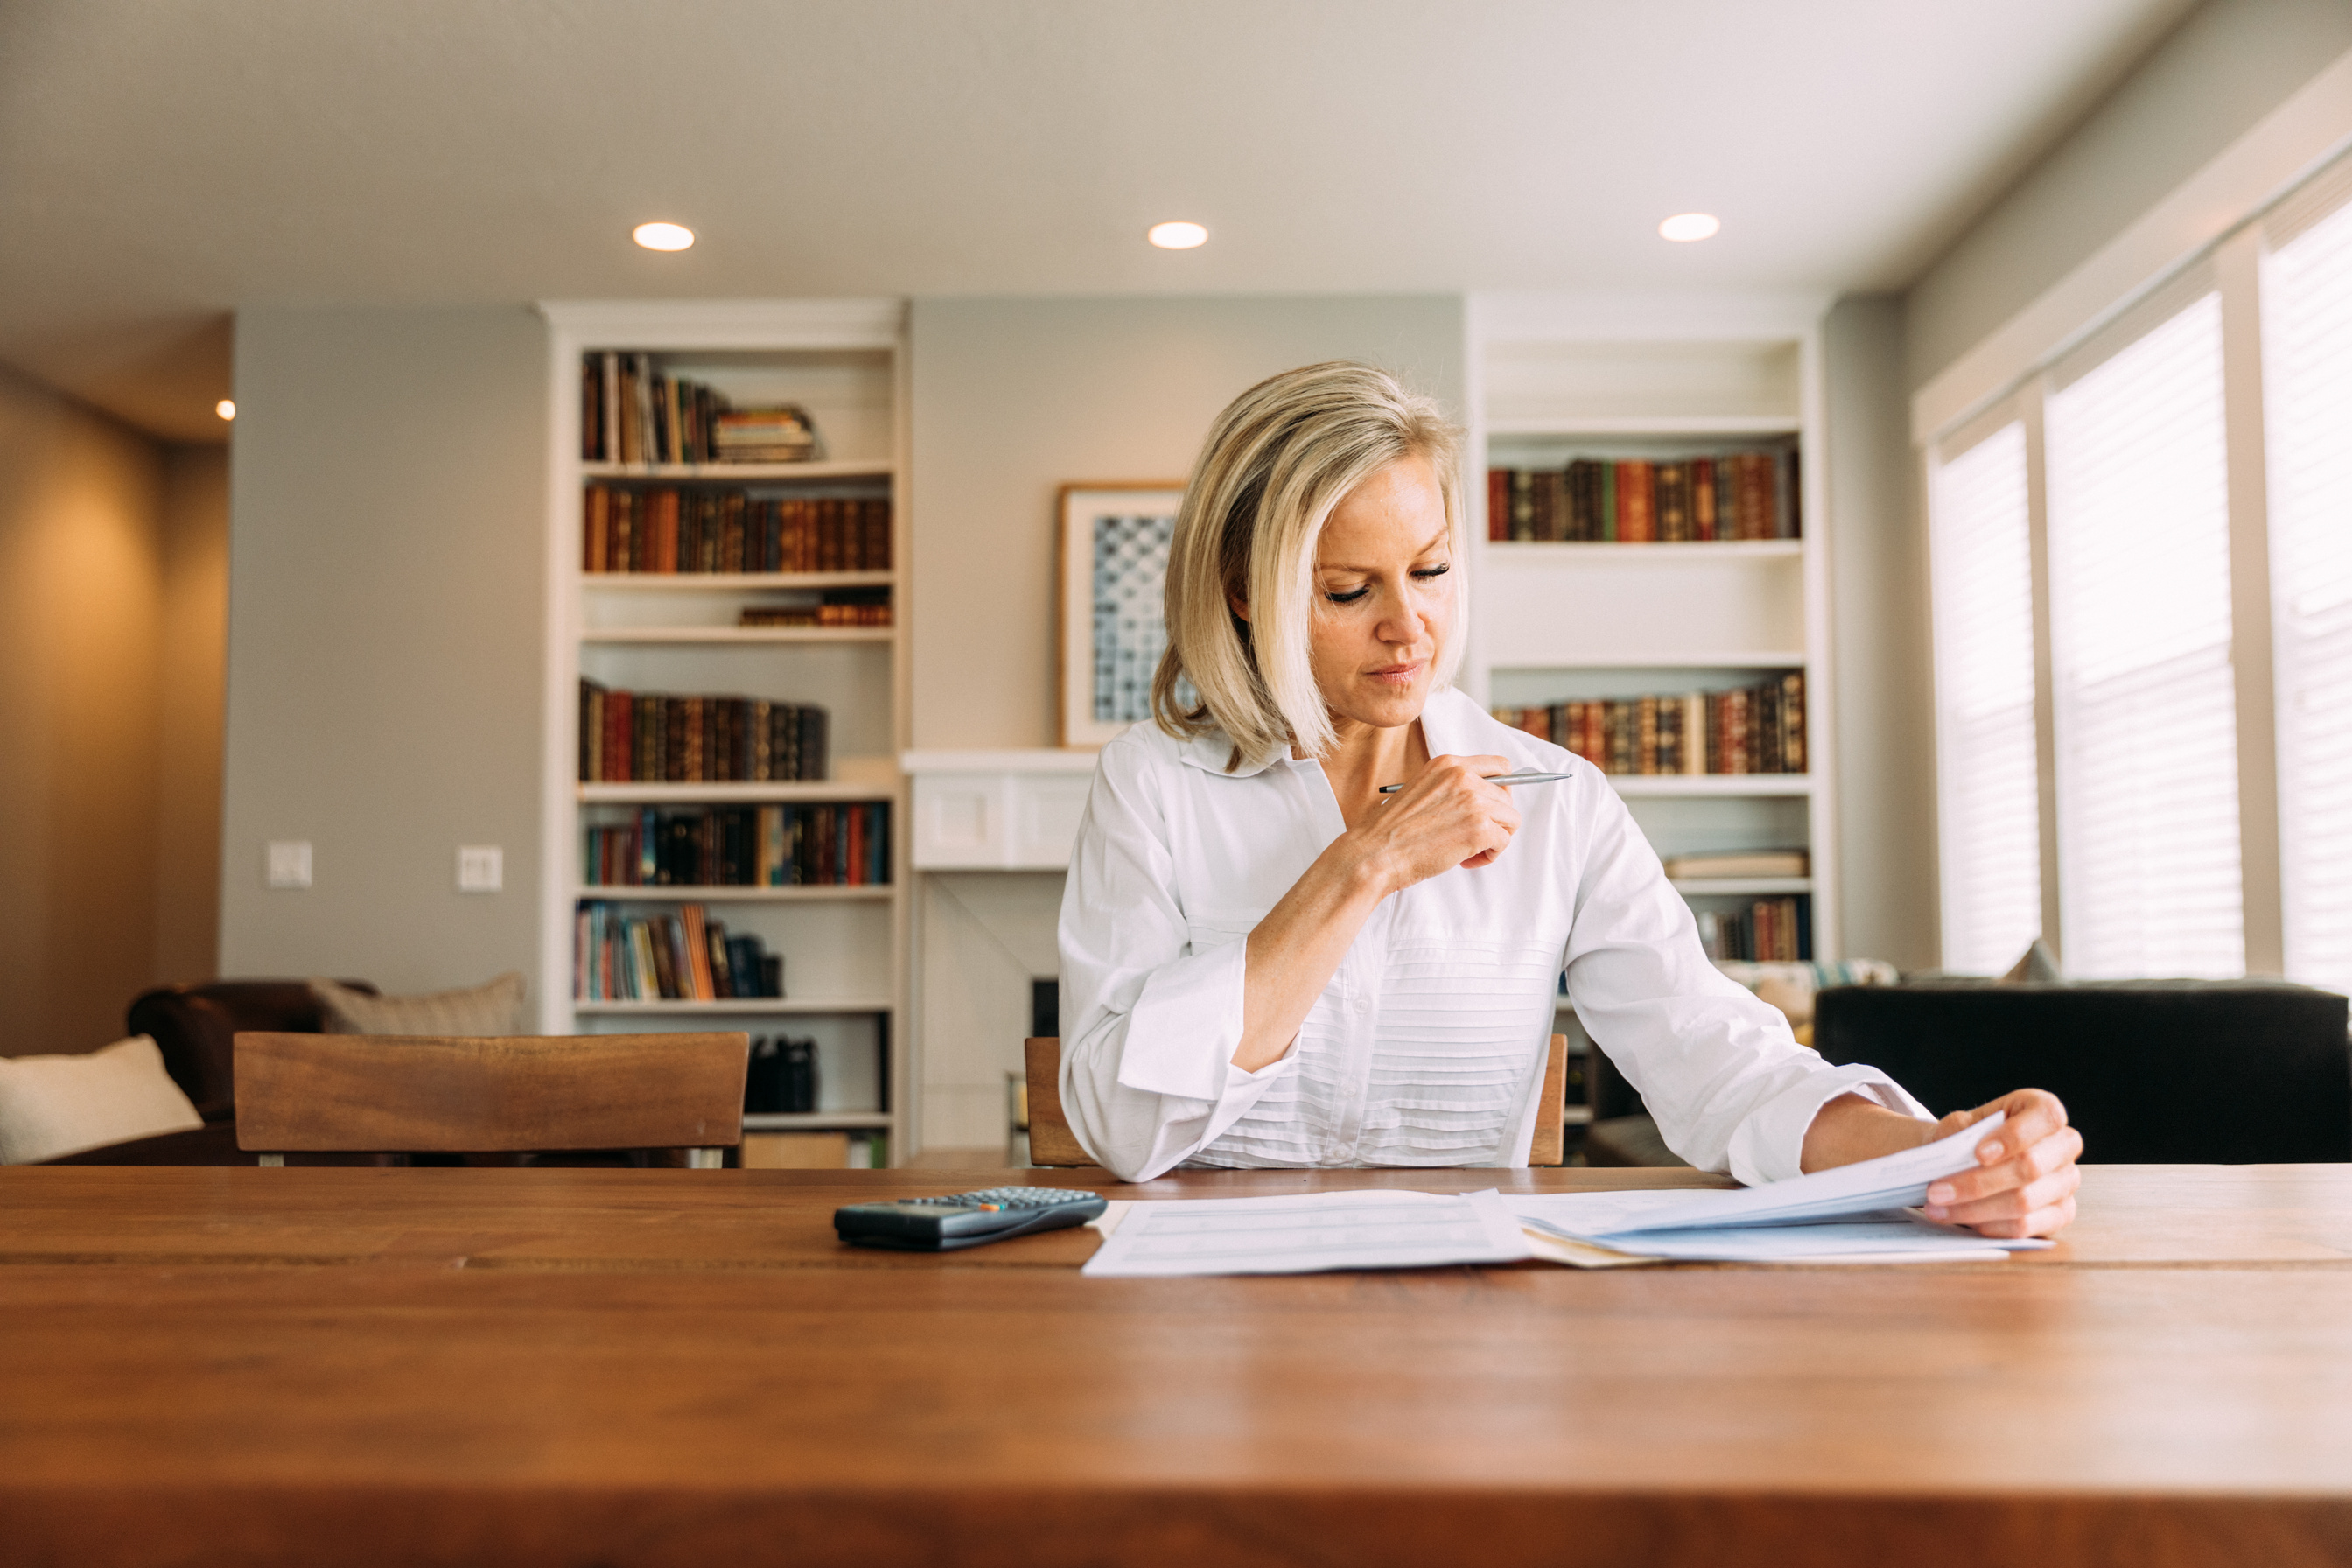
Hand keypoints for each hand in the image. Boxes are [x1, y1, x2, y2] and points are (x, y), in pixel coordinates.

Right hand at [1349, 753, 1519, 889]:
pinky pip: (1504, 841)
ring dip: (1494, 838)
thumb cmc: (1391, 831)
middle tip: (1469, 837)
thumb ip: (1451, 787)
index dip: (1501, 789)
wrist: (1374, 854)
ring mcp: (1474, 801)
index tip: (1492, 807)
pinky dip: (1490, 855)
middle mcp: (1464, 777)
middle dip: (1494, 820)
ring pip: (1511, 819)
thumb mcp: (1421, 791)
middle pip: (1506, 796)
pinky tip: (1465, 860)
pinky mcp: (1480, 828)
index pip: (1499, 766)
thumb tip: (1482, 798)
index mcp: (1448, 764)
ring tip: (1467, 851)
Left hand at [1919, 1088, 2082, 1238]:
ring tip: (1937, 1207)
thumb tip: (1958, 1151)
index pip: (2045, 1116)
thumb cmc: (1967, 1138)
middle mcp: (2063, 1145)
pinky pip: (2026, 1227)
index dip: (2014, 1136)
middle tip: (1936, 1191)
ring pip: (2024, 1201)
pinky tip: (1962, 1220)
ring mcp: (2066, 1181)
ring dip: (1974, 1208)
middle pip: (2031, 1166)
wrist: (1966, 1160)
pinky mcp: (2061, 1213)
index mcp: (2043, 1110)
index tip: (1979, 1154)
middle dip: (1978, 1183)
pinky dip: (1989, 1226)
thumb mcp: (1958, 1124)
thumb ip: (1958, 1130)